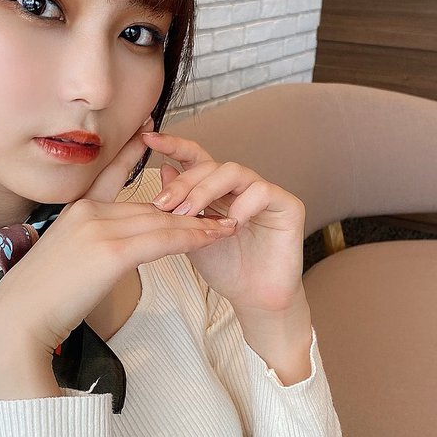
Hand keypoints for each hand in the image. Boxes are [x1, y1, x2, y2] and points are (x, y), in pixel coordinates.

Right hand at [0, 118, 237, 362]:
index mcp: (75, 210)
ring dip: (198, 224)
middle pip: (148, 205)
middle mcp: (88, 211)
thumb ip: (90, 246)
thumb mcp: (65, 262)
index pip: (111, 175)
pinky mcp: (111, 251)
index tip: (150, 130)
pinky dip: (191, 237)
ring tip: (227, 224)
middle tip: (218, 207)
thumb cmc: (38, 301)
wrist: (19, 320)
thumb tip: (113, 254)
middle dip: (185, 208)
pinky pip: (162, 239)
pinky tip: (212, 238)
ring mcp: (99, 228)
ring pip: (160, 220)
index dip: (132, 154)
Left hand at [141, 129, 306, 315]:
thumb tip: (163, 169)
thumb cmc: (225, 268)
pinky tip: (230, 225)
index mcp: (216, 190)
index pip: (196, 158)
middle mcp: (240, 186)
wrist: (254, 298)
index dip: (174, 144)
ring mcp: (264, 193)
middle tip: (164, 204)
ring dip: (206, 190)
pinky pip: (262, 191)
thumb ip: (178, 206)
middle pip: (210, 165)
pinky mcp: (287, 205)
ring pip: (234, 171)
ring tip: (190, 214)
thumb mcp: (190, 235)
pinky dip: (242, 205)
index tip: (148, 138)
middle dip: (184, 183)